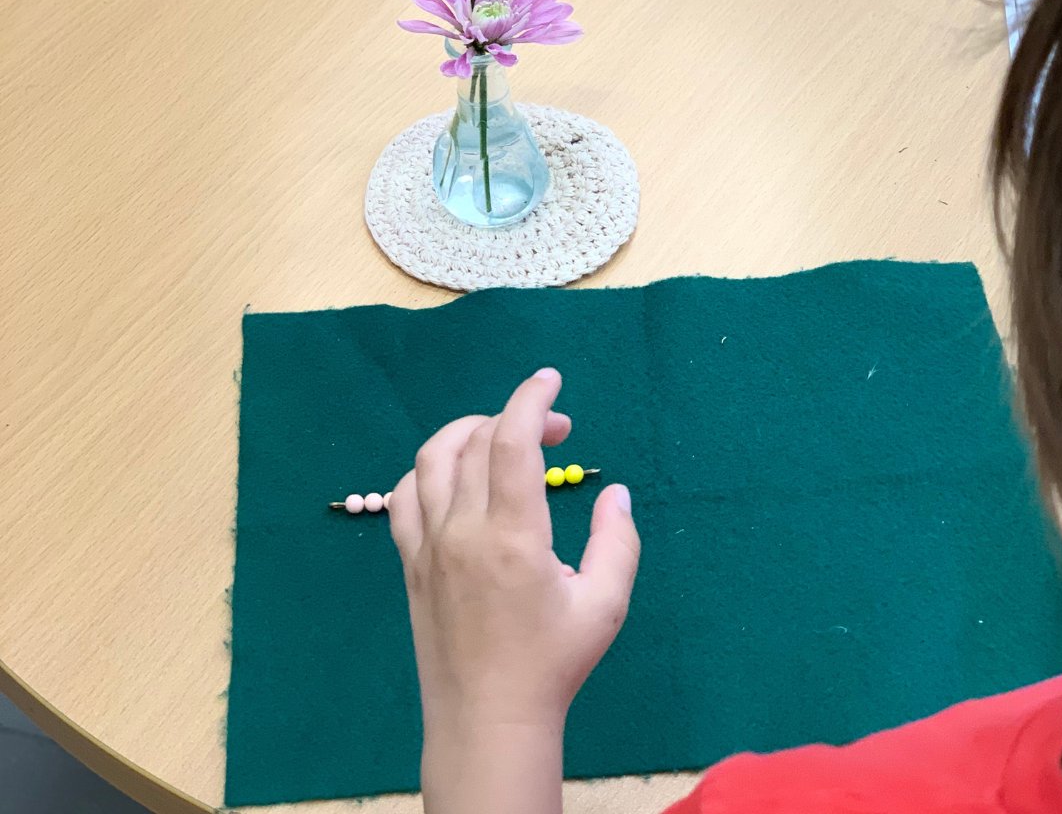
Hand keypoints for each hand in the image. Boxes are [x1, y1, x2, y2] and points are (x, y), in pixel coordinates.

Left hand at [389, 367, 639, 813]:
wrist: (486, 719)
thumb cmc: (552, 664)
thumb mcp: (604, 604)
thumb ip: (616, 541)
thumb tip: (616, 491)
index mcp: (513, 535)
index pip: (511, 441)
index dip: (531, 399)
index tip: (551, 381)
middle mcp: (463, 529)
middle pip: (475, 440)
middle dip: (517, 416)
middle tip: (556, 430)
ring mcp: (428, 544)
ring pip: (432, 458)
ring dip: (467, 431)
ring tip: (500, 437)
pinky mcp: (410, 561)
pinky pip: (405, 495)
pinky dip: (430, 468)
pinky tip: (455, 476)